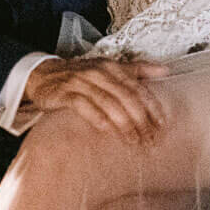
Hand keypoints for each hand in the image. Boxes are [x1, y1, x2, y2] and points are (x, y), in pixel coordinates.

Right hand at [23, 57, 170, 141]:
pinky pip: (83, 105)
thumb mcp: (109, 68)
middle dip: (141, 120)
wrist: (43, 74)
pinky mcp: (64, 93)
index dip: (152, 107)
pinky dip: (97, 117)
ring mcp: (80, 82)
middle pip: (126, 97)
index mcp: (112, 68)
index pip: (137, 88)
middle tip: (150, 139)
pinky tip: (107, 130)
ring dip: (123, 124)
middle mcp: (98, 73)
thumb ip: (137, 70)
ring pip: (108, 102)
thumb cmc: (81, 75)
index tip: (162, 125)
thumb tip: (165, 70)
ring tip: (134, 141)